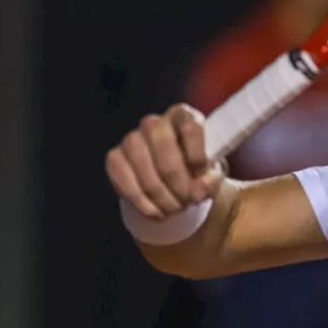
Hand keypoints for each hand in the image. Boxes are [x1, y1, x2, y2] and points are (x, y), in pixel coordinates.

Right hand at [105, 103, 224, 218]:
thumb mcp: (213, 173)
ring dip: (162, 197)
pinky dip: (143, 203)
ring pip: (145, 171)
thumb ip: (210, 181)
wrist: (173, 180)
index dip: (198, 156)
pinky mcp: (114, 158)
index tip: (201, 175)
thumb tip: (196, 193)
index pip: (191, 128)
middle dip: (179, 184)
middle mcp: (154, 122)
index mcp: (183, 116)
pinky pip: (125, 182)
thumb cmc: (197, 169)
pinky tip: (156, 211)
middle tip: (187, 201)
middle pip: (166, 153)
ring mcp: (131, 139)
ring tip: (175, 208)